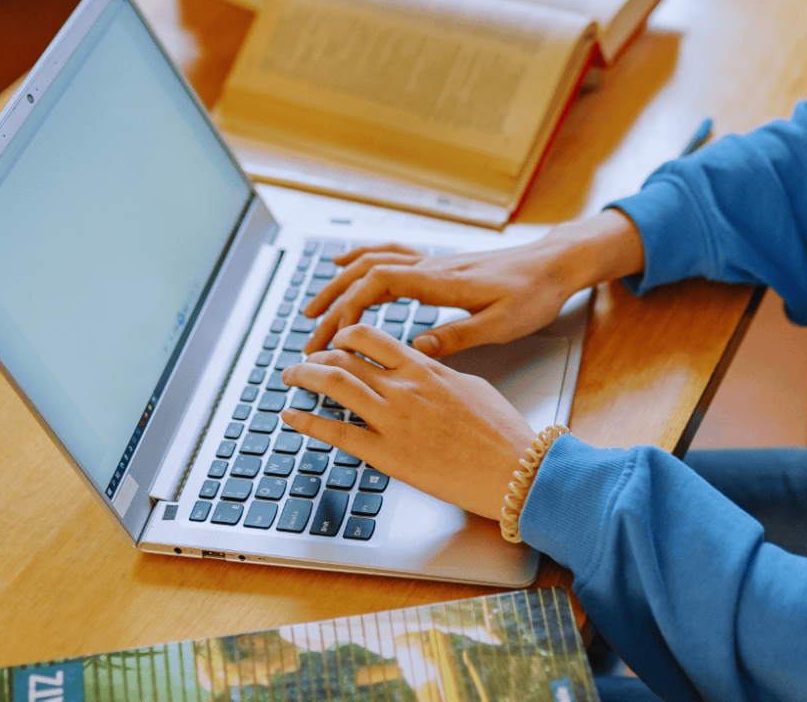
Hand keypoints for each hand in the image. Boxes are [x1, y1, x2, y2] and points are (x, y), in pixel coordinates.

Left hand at [280, 324, 534, 521]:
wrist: (516, 469)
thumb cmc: (503, 433)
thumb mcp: (474, 386)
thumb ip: (442, 375)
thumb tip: (426, 371)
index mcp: (425, 369)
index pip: (372, 339)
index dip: (345, 337)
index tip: (334, 342)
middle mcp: (404, 388)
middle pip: (344, 359)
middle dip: (316, 357)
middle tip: (302, 363)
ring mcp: (393, 420)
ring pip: (334, 385)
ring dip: (304, 378)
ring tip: (290, 378)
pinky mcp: (387, 454)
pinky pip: (336, 432)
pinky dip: (307, 421)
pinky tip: (291, 416)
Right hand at [301, 211, 645, 357]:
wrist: (555, 264)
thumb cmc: (534, 294)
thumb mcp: (502, 323)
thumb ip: (458, 336)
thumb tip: (416, 348)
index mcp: (441, 282)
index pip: (379, 283)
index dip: (350, 306)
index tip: (335, 334)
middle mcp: (430, 267)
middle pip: (365, 274)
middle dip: (332, 303)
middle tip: (310, 335)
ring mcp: (432, 263)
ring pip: (371, 263)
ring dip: (338, 284)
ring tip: (313, 309)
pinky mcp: (438, 266)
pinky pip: (388, 256)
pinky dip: (359, 259)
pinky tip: (344, 265)